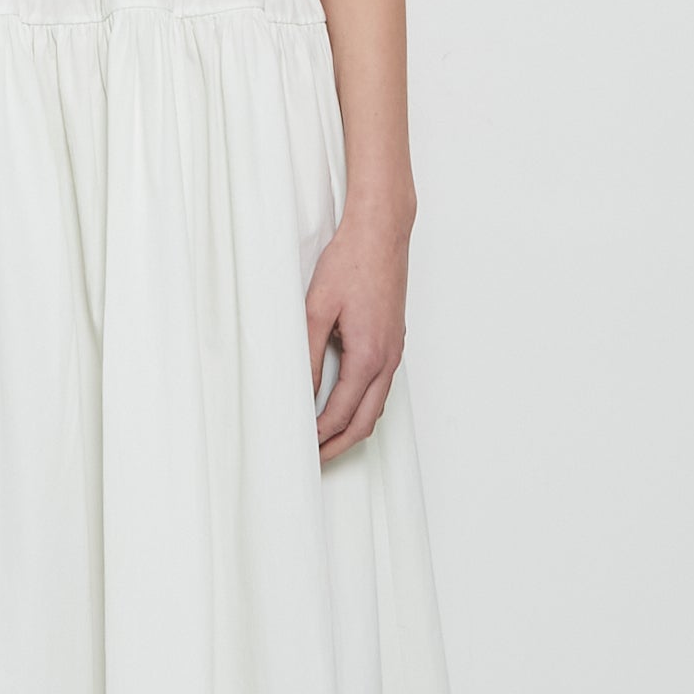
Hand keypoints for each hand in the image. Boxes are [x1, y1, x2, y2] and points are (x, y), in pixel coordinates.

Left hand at [306, 199, 410, 462]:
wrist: (383, 232)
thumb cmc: (351, 263)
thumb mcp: (316, 309)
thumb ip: (307, 356)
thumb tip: (299, 392)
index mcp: (368, 356)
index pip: (340, 413)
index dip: (318, 436)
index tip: (299, 447)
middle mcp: (387, 359)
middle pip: (364, 422)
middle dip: (338, 446)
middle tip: (313, 461)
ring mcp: (394, 352)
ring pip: (376, 408)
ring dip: (351, 429)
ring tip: (324, 441)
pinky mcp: (394, 342)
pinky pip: (381, 389)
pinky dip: (362, 408)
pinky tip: (342, 407)